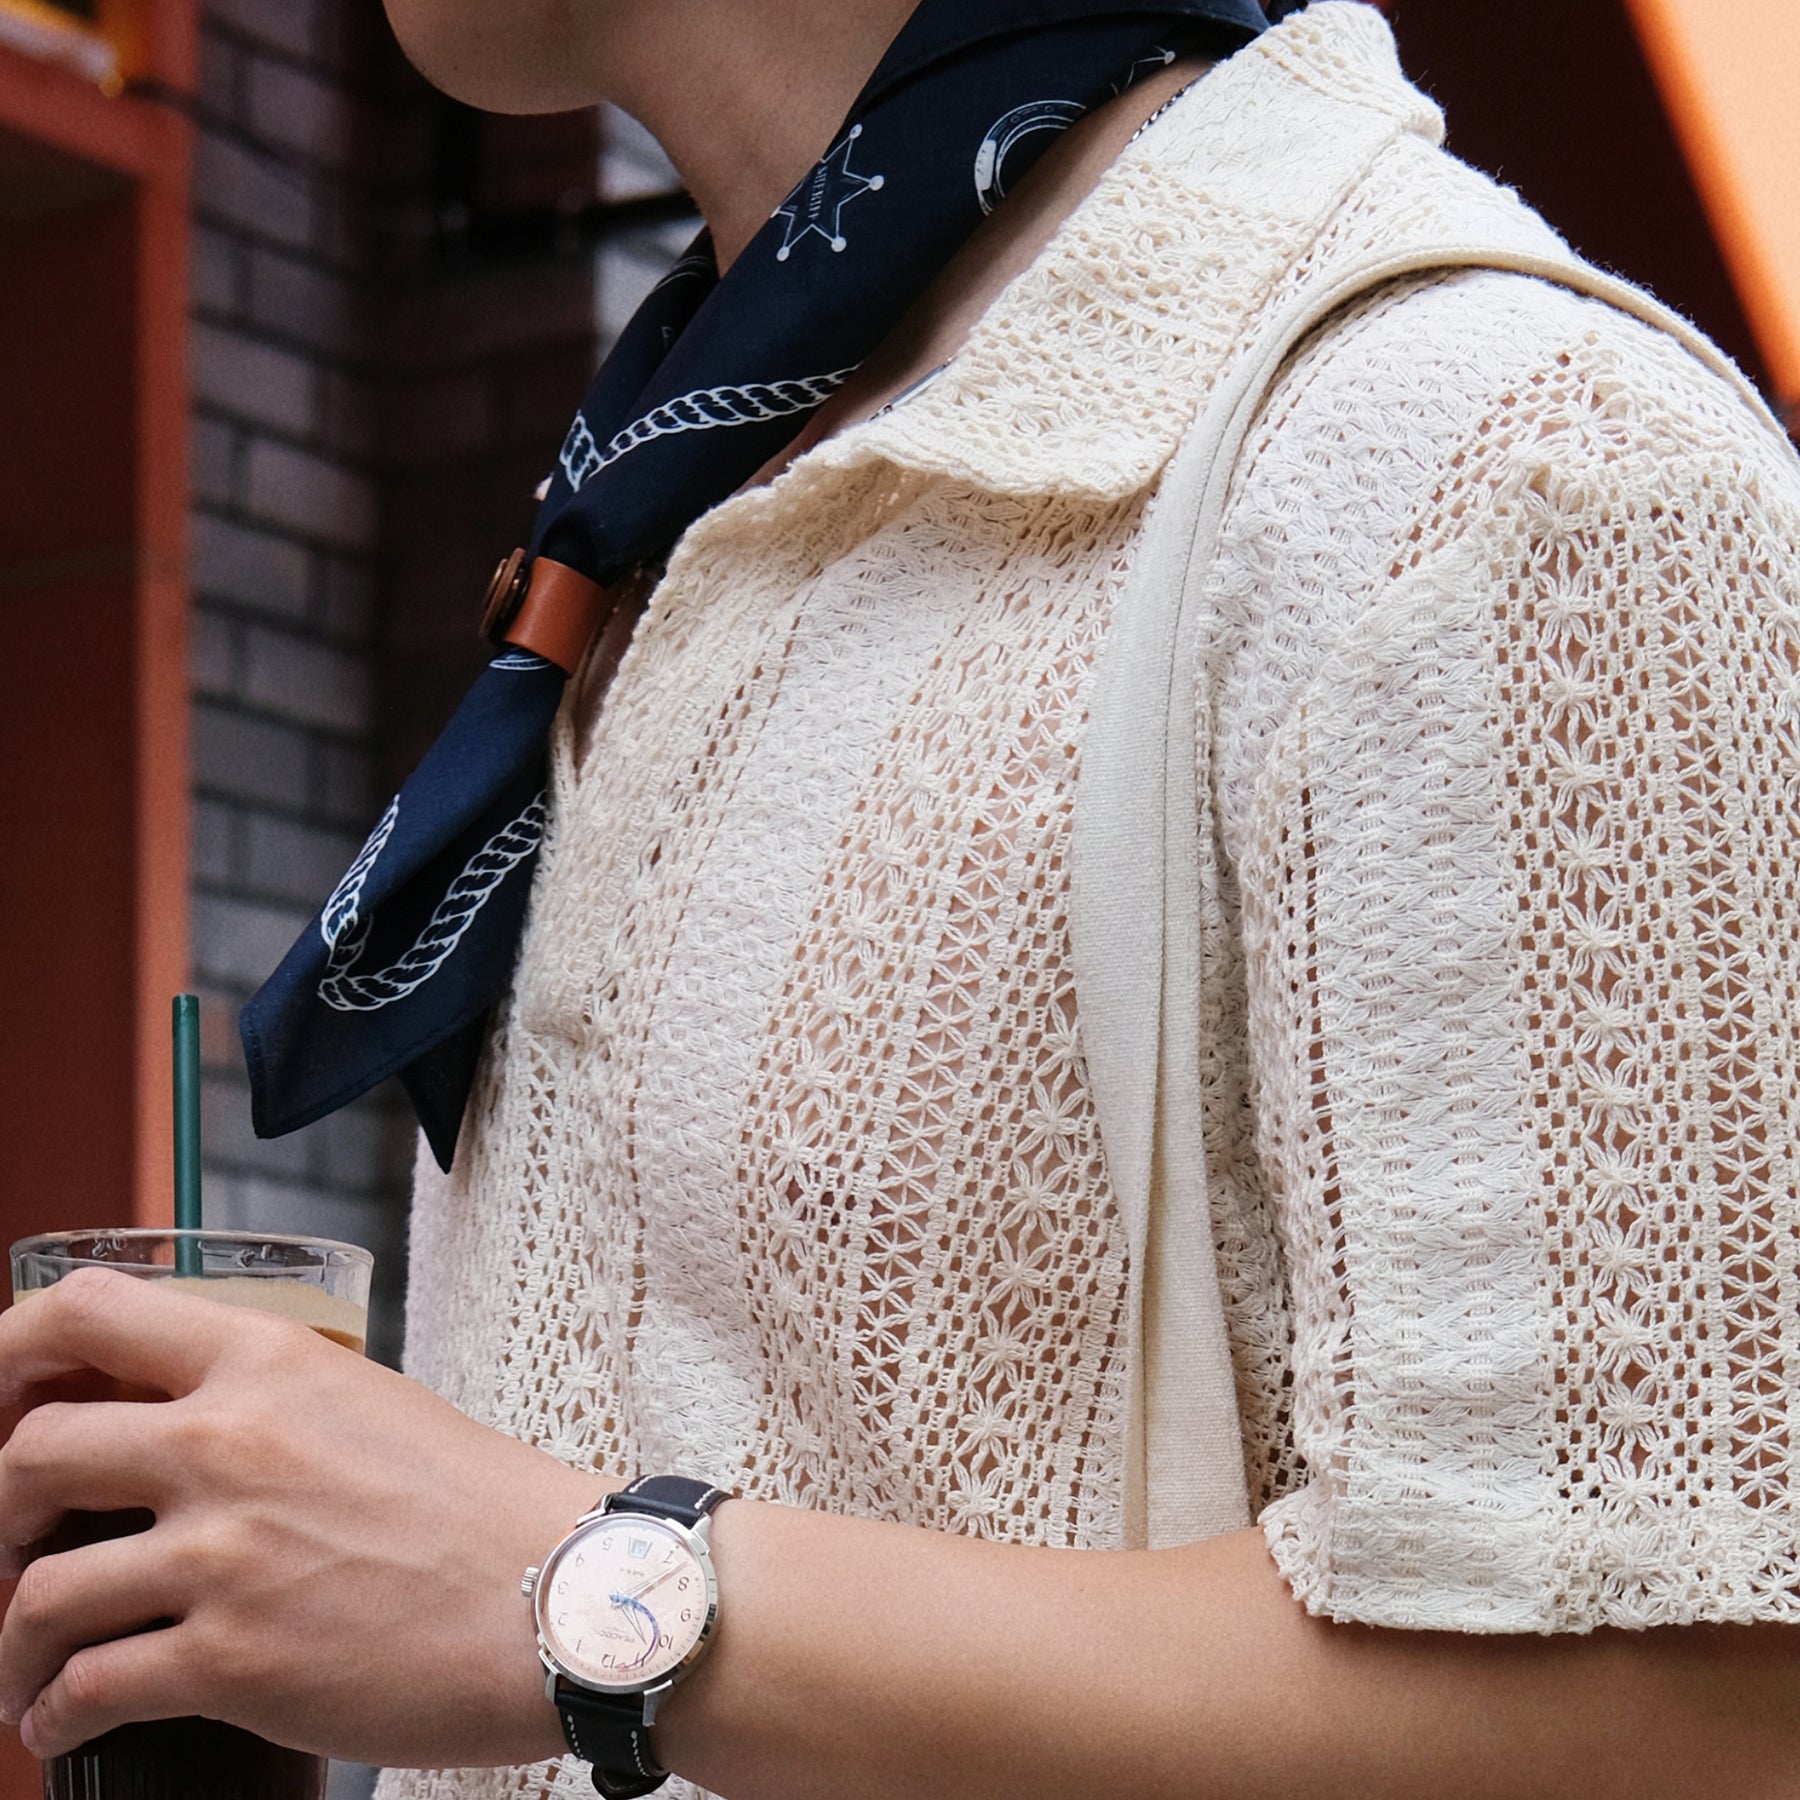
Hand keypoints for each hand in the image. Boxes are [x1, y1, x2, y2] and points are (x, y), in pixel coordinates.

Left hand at [0, 1268, 605, 1765]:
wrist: (558, 1595)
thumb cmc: (480, 1505)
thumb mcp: (367, 1405)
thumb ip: (269, 1402)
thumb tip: (178, 1431)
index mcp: (269, 1363)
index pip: (89, 1312)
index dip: (11, 1350)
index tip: (0, 1395)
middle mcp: (228, 1443)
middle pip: (31, 1452)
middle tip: (11, 1545)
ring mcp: (225, 1552)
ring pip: (38, 1591)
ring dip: (11, 1640)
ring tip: (27, 1665)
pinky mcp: (233, 1657)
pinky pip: (87, 1686)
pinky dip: (54, 1713)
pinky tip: (65, 1719)